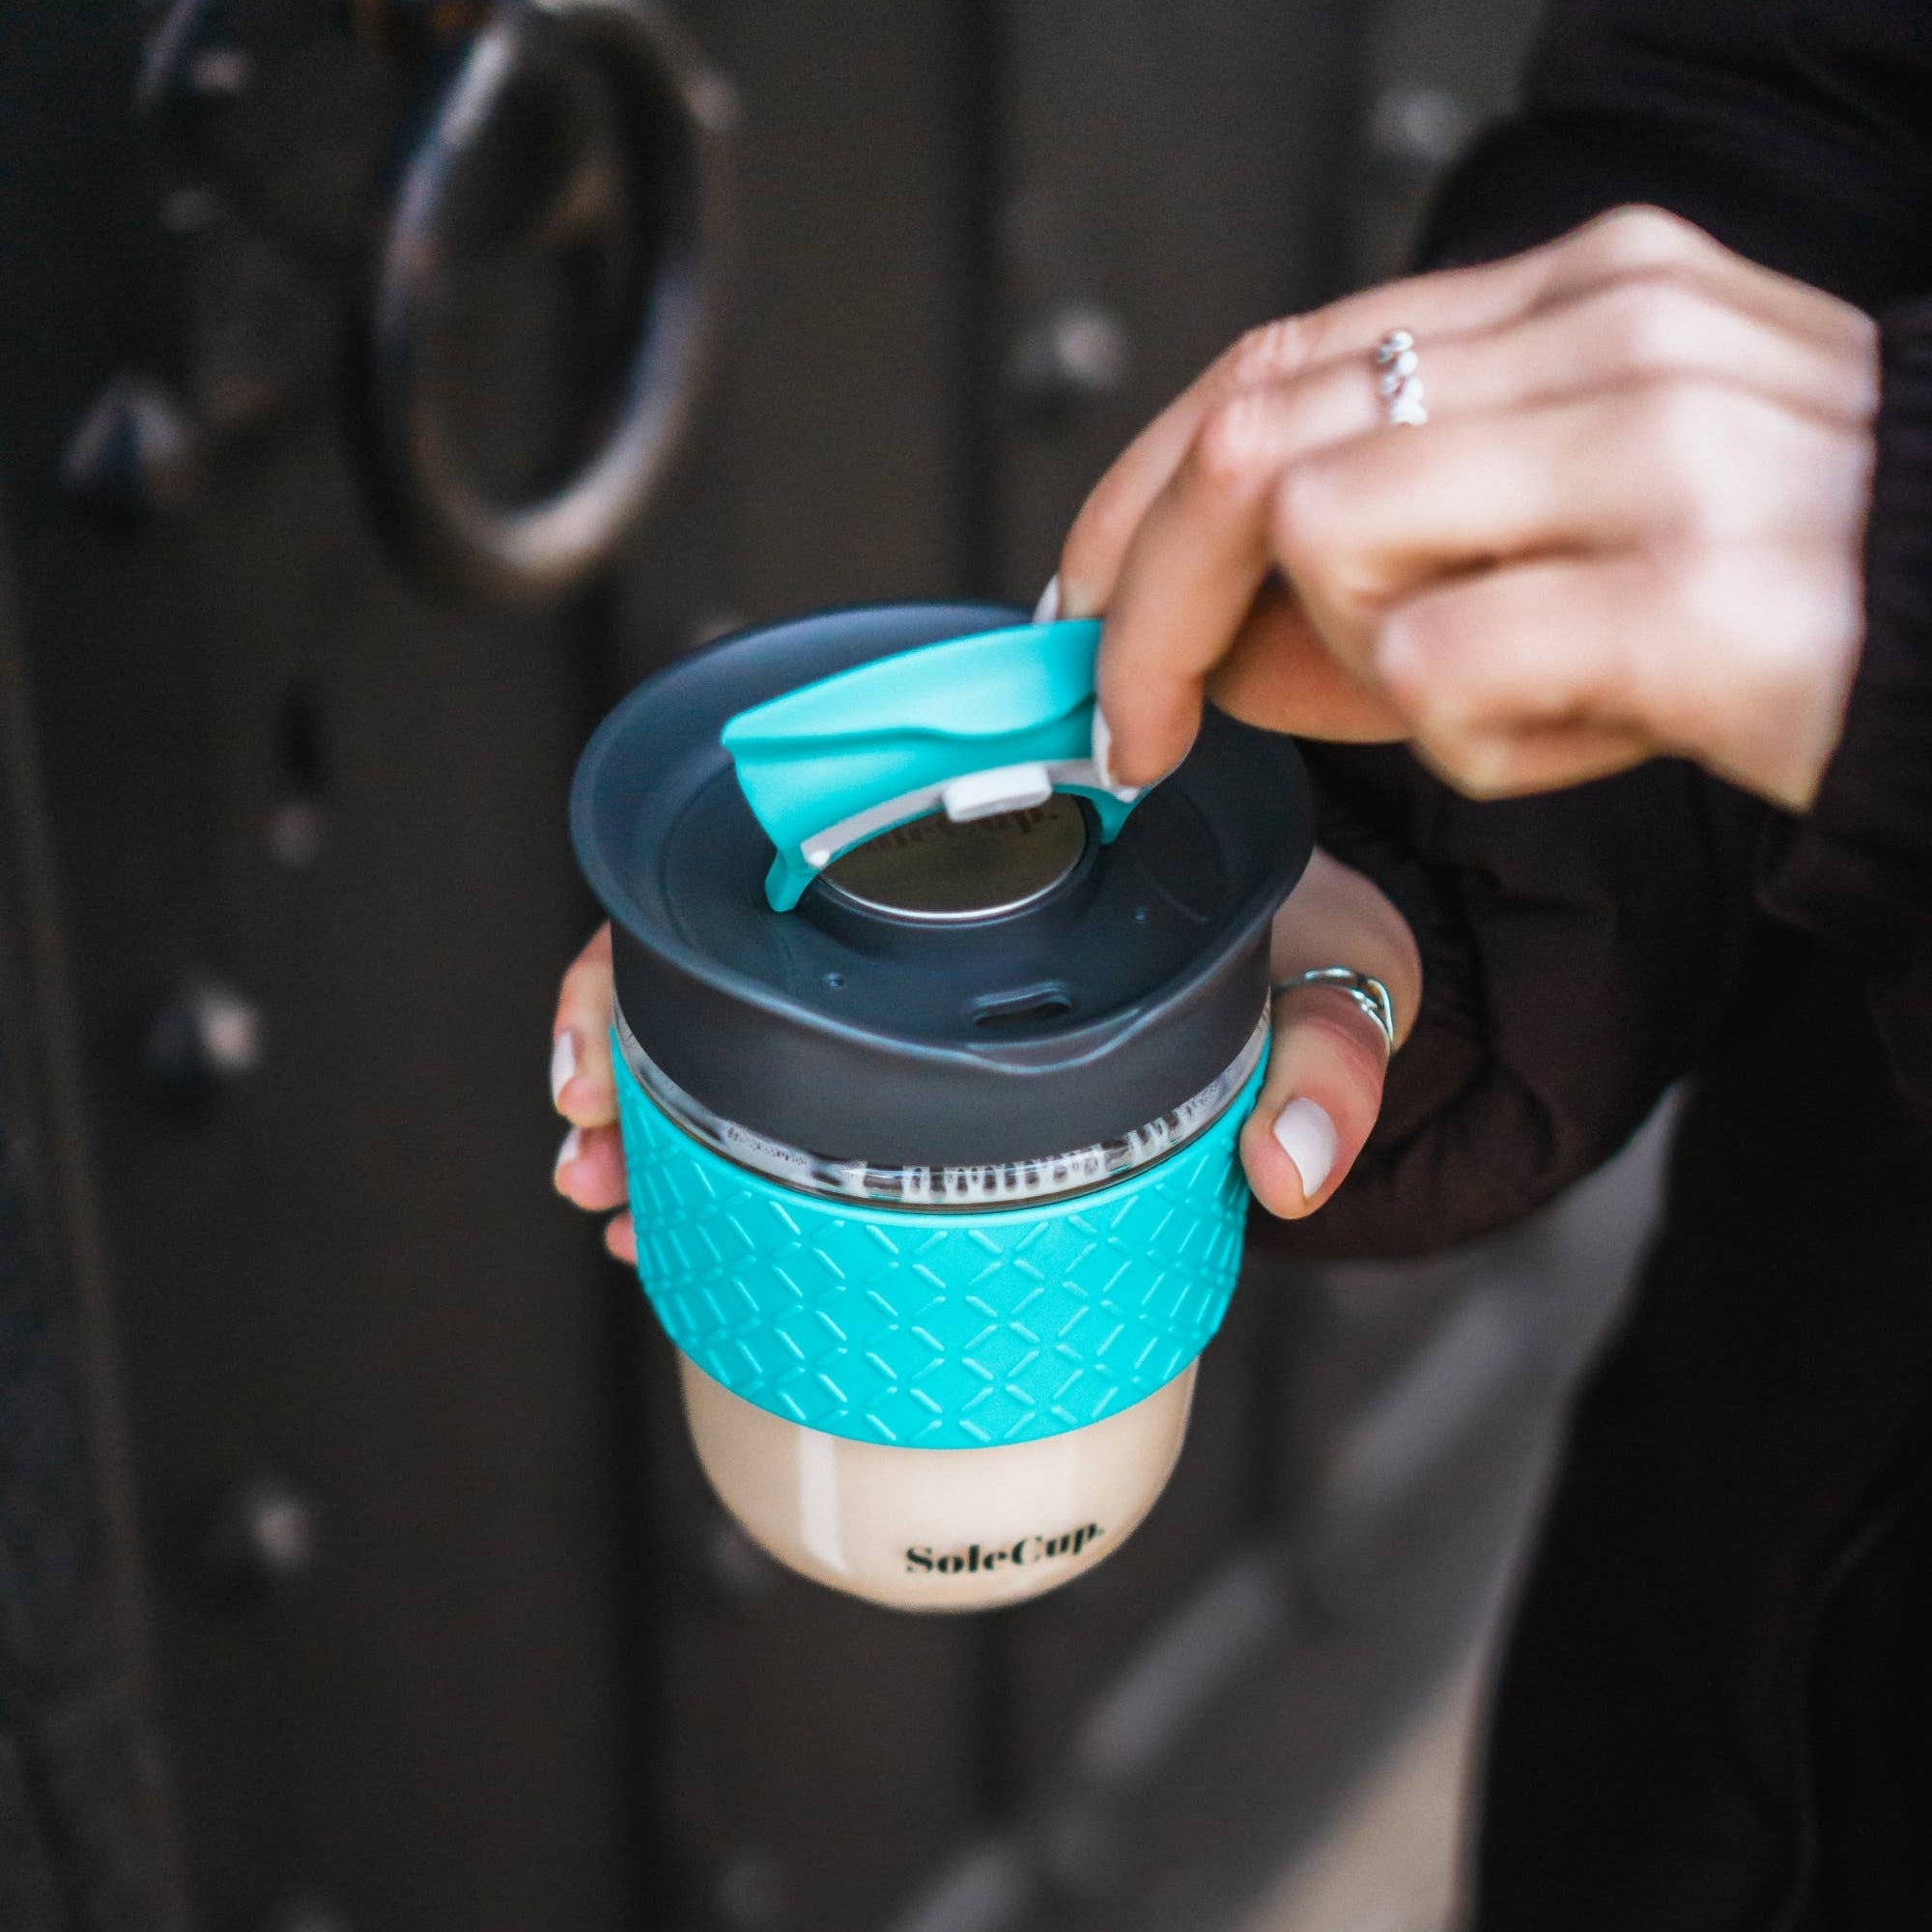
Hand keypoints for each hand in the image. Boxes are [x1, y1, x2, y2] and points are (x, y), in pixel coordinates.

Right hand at [548, 853, 1419, 1243]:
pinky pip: (797, 1072)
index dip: (674, 929)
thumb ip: (1327, 1051)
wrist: (1327, 969)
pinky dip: (725, 1140)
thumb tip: (1288, 1161)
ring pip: (739, 1006)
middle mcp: (936, 888)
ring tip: (611, 1188)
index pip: (799, 839)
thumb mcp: (1328, 966)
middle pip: (730, 932)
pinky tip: (677, 1210)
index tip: (617, 1030)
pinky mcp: (924, 1047)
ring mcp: (916, 972)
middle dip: (629, 1033)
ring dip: (654, 1100)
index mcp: (1003, 826)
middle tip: (592, 1134)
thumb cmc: (1306, 932)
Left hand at [1057, 205, 1878, 810]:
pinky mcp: (1692, 597)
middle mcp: (1611, 337)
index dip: (1137, 493)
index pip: (1277, 357)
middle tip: (1132, 731)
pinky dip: (1472, 743)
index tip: (1080, 605)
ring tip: (1500, 697)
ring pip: (1330, 539)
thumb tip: (1205, 641)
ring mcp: (1658, 454)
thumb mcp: (1576, 525)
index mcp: (1580, 292)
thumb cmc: (1781, 590)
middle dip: (1148, 605)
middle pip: (1257, 440)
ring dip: (1356, 666)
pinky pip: (1440, 671)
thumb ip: (1403, 549)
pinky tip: (1580, 734)